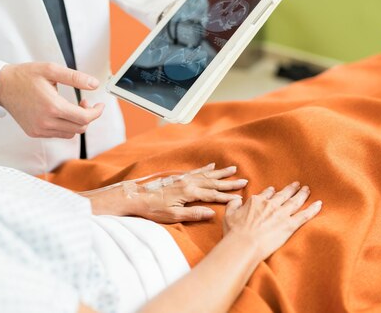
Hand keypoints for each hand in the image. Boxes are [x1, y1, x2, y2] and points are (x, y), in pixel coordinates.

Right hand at [0, 62, 104, 138]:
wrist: (1, 86)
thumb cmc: (25, 76)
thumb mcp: (52, 70)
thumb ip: (75, 77)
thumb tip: (95, 84)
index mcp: (52, 107)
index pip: (84, 118)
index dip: (96, 112)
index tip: (100, 105)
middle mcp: (46, 122)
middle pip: (80, 128)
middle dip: (88, 116)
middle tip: (84, 102)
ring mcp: (39, 130)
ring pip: (70, 134)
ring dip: (77, 122)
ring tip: (72, 107)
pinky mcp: (34, 133)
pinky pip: (57, 134)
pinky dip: (65, 126)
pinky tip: (60, 113)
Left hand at [86, 163, 248, 222]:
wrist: (136, 198)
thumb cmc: (153, 210)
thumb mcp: (173, 216)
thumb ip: (193, 214)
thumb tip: (211, 213)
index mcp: (189, 192)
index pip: (213, 195)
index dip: (227, 196)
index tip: (241, 197)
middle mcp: (188, 182)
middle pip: (213, 182)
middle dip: (229, 182)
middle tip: (244, 180)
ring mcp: (183, 179)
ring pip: (207, 174)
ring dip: (220, 173)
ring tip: (233, 168)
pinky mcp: (178, 178)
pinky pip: (196, 171)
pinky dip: (205, 168)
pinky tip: (212, 165)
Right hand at [223, 182, 321, 260]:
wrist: (244, 244)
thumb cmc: (234, 232)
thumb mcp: (228, 215)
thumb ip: (232, 205)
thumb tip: (235, 200)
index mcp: (256, 201)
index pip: (266, 194)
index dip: (271, 192)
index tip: (274, 190)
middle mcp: (270, 205)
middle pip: (283, 194)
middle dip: (291, 189)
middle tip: (297, 184)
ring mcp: (281, 214)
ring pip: (295, 201)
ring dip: (302, 195)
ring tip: (307, 190)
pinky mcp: (289, 225)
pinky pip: (304, 215)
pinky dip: (313, 209)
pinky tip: (319, 204)